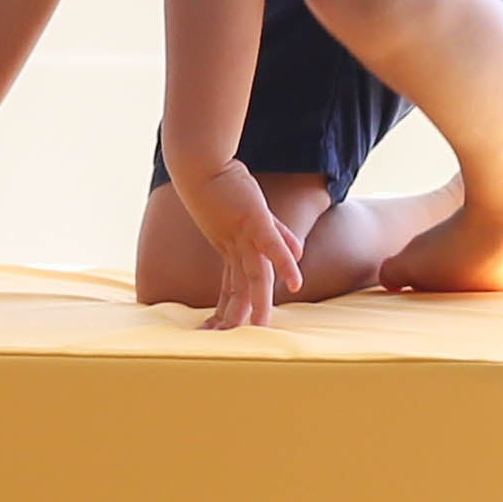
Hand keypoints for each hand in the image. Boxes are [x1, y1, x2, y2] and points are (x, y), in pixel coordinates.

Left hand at [172, 160, 302, 332]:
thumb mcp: (258, 217)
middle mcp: (236, 248)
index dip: (229, 310)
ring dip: (256, 302)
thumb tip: (300, 254)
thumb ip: (279, 237)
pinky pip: (272, 244)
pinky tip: (294, 283)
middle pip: (239, 288)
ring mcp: (244, 235)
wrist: (203, 161)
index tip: (220, 332)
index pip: (233, 288)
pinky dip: (284, 262)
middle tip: (223, 340)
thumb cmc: (227, 186)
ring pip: (254, 275)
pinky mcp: (254, 218)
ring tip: (257, 326)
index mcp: (233, 251)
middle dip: (234, 315)